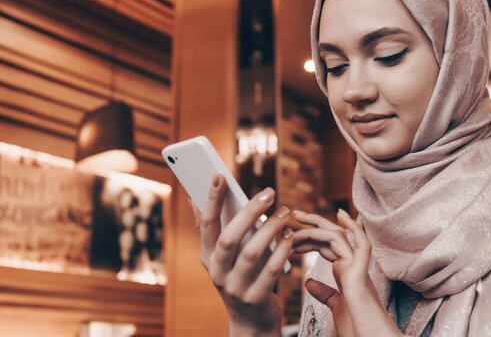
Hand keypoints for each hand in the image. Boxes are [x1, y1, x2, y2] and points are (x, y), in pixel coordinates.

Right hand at [190, 174, 292, 336]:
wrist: (250, 321)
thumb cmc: (238, 277)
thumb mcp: (220, 257)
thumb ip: (211, 228)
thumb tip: (194, 196)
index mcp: (207, 257)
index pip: (206, 225)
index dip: (211, 200)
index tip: (219, 176)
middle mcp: (217, 272)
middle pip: (229, 238)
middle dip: (249, 212)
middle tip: (269, 193)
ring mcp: (236, 288)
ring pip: (252, 253)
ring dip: (271, 229)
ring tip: (285, 212)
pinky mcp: (256, 298)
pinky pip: (271, 271)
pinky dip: (282, 251)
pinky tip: (290, 236)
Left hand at [293, 209, 402, 336]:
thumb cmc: (358, 329)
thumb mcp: (335, 306)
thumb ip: (324, 292)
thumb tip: (309, 281)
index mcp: (347, 274)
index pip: (326, 248)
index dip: (309, 239)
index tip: (290, 234)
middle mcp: (353, 267)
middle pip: (331, 238)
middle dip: (312, 224)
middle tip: (293, 213)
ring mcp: (359, 269)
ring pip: (340, 238)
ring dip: (318, 224)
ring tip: (300, 216)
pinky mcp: (362, 274)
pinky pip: (363, 246)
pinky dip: (354, 229)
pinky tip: (340, 215)